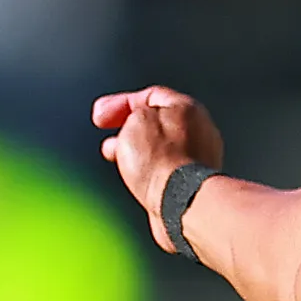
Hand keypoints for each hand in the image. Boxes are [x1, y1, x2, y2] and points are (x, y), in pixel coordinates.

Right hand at [91, 86, 223, 245]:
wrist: (182, 204)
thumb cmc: (162, 161)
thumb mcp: (136, 120)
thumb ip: (134, 115)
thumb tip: (135, 125)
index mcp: (188, 108)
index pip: (151, 96)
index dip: (121, 103)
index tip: (100, 114)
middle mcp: (199, 132)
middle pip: (157, 124)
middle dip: (128, 130)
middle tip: (110, 140)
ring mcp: (199, 162)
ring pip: (161, 150)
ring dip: (137, 153)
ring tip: (119, 160)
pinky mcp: (192, 186)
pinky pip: (166, 172)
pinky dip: (149, 172)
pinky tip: (137, 180)